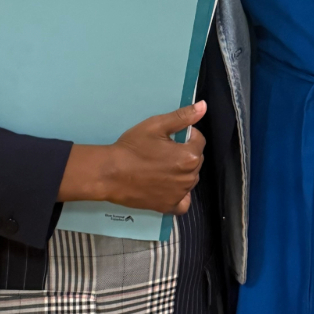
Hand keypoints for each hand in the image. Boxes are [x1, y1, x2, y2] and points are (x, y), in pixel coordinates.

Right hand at [59, 102, 205, 215]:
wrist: (110, 173)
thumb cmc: (132, 147)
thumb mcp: (156, 125)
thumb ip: (182, 117)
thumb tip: (203, 106)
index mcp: (190, 156)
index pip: (199, 141)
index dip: (186, 136)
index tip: (169, 137)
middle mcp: (189, 177)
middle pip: (196, 160)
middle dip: (185, 153)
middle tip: (162, 151)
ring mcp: (180, 194)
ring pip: (190, 179)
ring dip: (182, 172)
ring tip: (161, 167)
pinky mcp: (169, 206)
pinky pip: (184, 202)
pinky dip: (180, 195)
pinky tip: (169, 188)